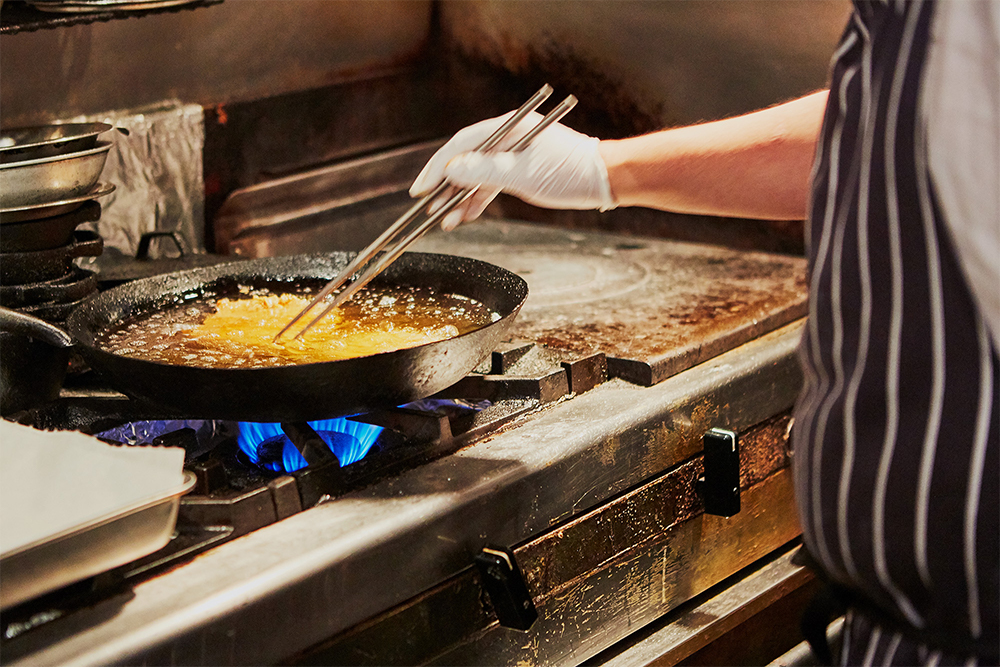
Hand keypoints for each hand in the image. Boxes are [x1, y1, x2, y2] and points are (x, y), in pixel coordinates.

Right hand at [409, 111, 616, 229]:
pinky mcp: (522, 170)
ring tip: (444, 220)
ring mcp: (515, 154)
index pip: (461, 145)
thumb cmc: (571, 172)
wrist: (606, 179)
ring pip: (477, 175)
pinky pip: (491, 184)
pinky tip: (464, 216)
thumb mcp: (523, 173)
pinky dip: (477, 200)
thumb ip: (484, 170)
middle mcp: (508, 137)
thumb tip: (452, 170)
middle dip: (444, 185)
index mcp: (508, 128)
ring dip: (460, 198)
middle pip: (466, 159)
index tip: (422, 189)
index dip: (438, 167)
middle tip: (425, 206)